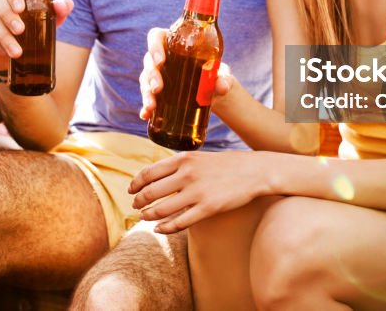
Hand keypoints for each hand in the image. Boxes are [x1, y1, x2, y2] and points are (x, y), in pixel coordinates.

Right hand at [0, 0, 72, 73]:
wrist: (16, 51)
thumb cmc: (34, 27)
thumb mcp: (49, 19)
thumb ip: (59, 9)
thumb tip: (64, 4)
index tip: (21, 8)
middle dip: (8, 15)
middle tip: (21, 31)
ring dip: (2, 33)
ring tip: (16, 50)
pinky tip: (2, 49)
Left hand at [129, 151, 269, 233]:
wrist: (254, 171)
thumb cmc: (223, 165)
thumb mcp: (197, 157)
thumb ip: (177, 165)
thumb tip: (153, 177)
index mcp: (183, 158)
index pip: (148, 172)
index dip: (135, 183)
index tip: (131, 190)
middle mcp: (187, 174)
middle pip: (151, 192)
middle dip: (139, 202)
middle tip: (136, 207)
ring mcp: (197, 192)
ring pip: (162, 209)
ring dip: (149, 215)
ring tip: (145, 217)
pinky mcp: (208, 208)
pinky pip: (180, 222)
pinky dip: (165, 227)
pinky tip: (159, 229)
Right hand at [139, 27, 235, 119]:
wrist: (213, 90)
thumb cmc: (214, 73)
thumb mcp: (220, 73)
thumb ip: (223, 78)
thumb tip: (222, 86)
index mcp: (173, 44)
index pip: (156, 37)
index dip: (154, 46)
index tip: (160, 60)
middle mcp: (162, 57)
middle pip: (149, 61)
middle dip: (152, 75)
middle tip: (158, 88)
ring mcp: (157, 75)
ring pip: (145, 79)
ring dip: (146, 92)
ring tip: (152, 106)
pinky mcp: (157, 92)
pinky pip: (147, 97)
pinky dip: (145, 107)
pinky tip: (145, 115)